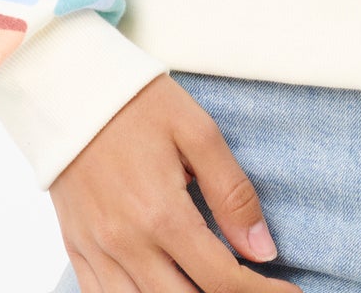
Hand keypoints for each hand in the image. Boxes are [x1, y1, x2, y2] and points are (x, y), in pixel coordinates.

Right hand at [49, 73, 303, 291]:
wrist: (71, 87)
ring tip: (213, 286)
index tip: (288, 292)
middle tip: (255, 289)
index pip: (221, 278)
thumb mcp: (198, 131)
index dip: (260, 291)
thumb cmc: (139, 104)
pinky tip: (163, 289)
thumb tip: (262, 249)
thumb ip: (232, 192)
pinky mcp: (76, 248)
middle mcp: (126, 243)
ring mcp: (97, 251)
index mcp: (162, 214)